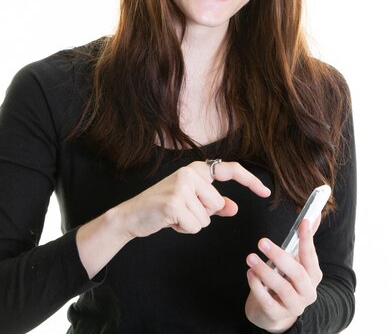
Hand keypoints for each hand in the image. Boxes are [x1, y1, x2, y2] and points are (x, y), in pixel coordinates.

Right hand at [116, 160, 270, 239]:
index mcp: (195, 170)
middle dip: (203, 214)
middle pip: (218, 204)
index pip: (229, 170)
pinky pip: (196, 225)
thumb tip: (234, 207)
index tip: (266, 191)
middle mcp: (189, 173)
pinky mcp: (174, 203)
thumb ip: (214, 204)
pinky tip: (170, 221)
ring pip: (208, 217)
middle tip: (182, 211)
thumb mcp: (191, 203)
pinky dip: (185, 229)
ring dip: (193, 223)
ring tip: (175, 216)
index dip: (250, 180)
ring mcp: (181, 186)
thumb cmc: (163, 208)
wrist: (133, 215)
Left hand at [244, 218, 322, 332]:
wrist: (273, 310)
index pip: (311, 256)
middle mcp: (307, 292)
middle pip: (297, 274)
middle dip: (279, 256)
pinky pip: (267, 302)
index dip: (308, 239)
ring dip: (265, 271)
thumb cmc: (285, 279)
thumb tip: (314, 215)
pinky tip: (250, 274)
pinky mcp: (277, 315)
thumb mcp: (295, 260)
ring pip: (282, 288)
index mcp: (313, 276)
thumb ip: (303, 240)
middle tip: (262, 241)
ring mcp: (294, 306)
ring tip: (250, 257)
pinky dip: (257, 287)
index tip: (302, 222)